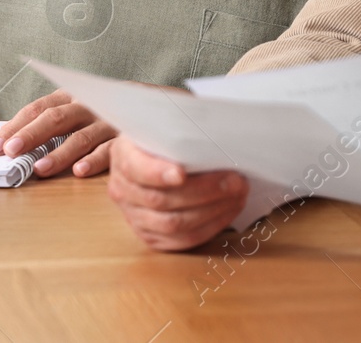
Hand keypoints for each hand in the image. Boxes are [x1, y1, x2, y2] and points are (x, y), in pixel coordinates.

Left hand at [0, 90, 117, 178]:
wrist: (157, 106)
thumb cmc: (108, 112)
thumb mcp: (80, 109)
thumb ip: (52, 124)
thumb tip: (12, 144)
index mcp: (73, 96)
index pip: (38, 108)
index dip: (15, 126)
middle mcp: (89, 106)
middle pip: (56, 118)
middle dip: (31, 135)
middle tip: (11, 151)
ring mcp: (109, 121)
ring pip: (81, 136)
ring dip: (59, 154)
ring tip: (40, 169)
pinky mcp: (127, 138)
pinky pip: (109, 150)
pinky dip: (94, 160)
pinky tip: (80, 172)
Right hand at [107, 135, 247, 249]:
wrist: (154, 150)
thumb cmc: (165, 133)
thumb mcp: (165, 119)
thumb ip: (178, 126)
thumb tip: (213, 134)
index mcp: (122, 156)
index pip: (137, 169)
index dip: (158, 174)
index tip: (182, 173)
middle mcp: (122, 190)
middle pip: (160, 200)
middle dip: (204, 192)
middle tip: (235, 181)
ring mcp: (134, 216)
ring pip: (173, 224)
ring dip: (212, 211)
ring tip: (238, 195)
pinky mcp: (151, 235)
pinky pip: (181, 240)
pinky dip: (210, 227)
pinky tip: (228, 211)